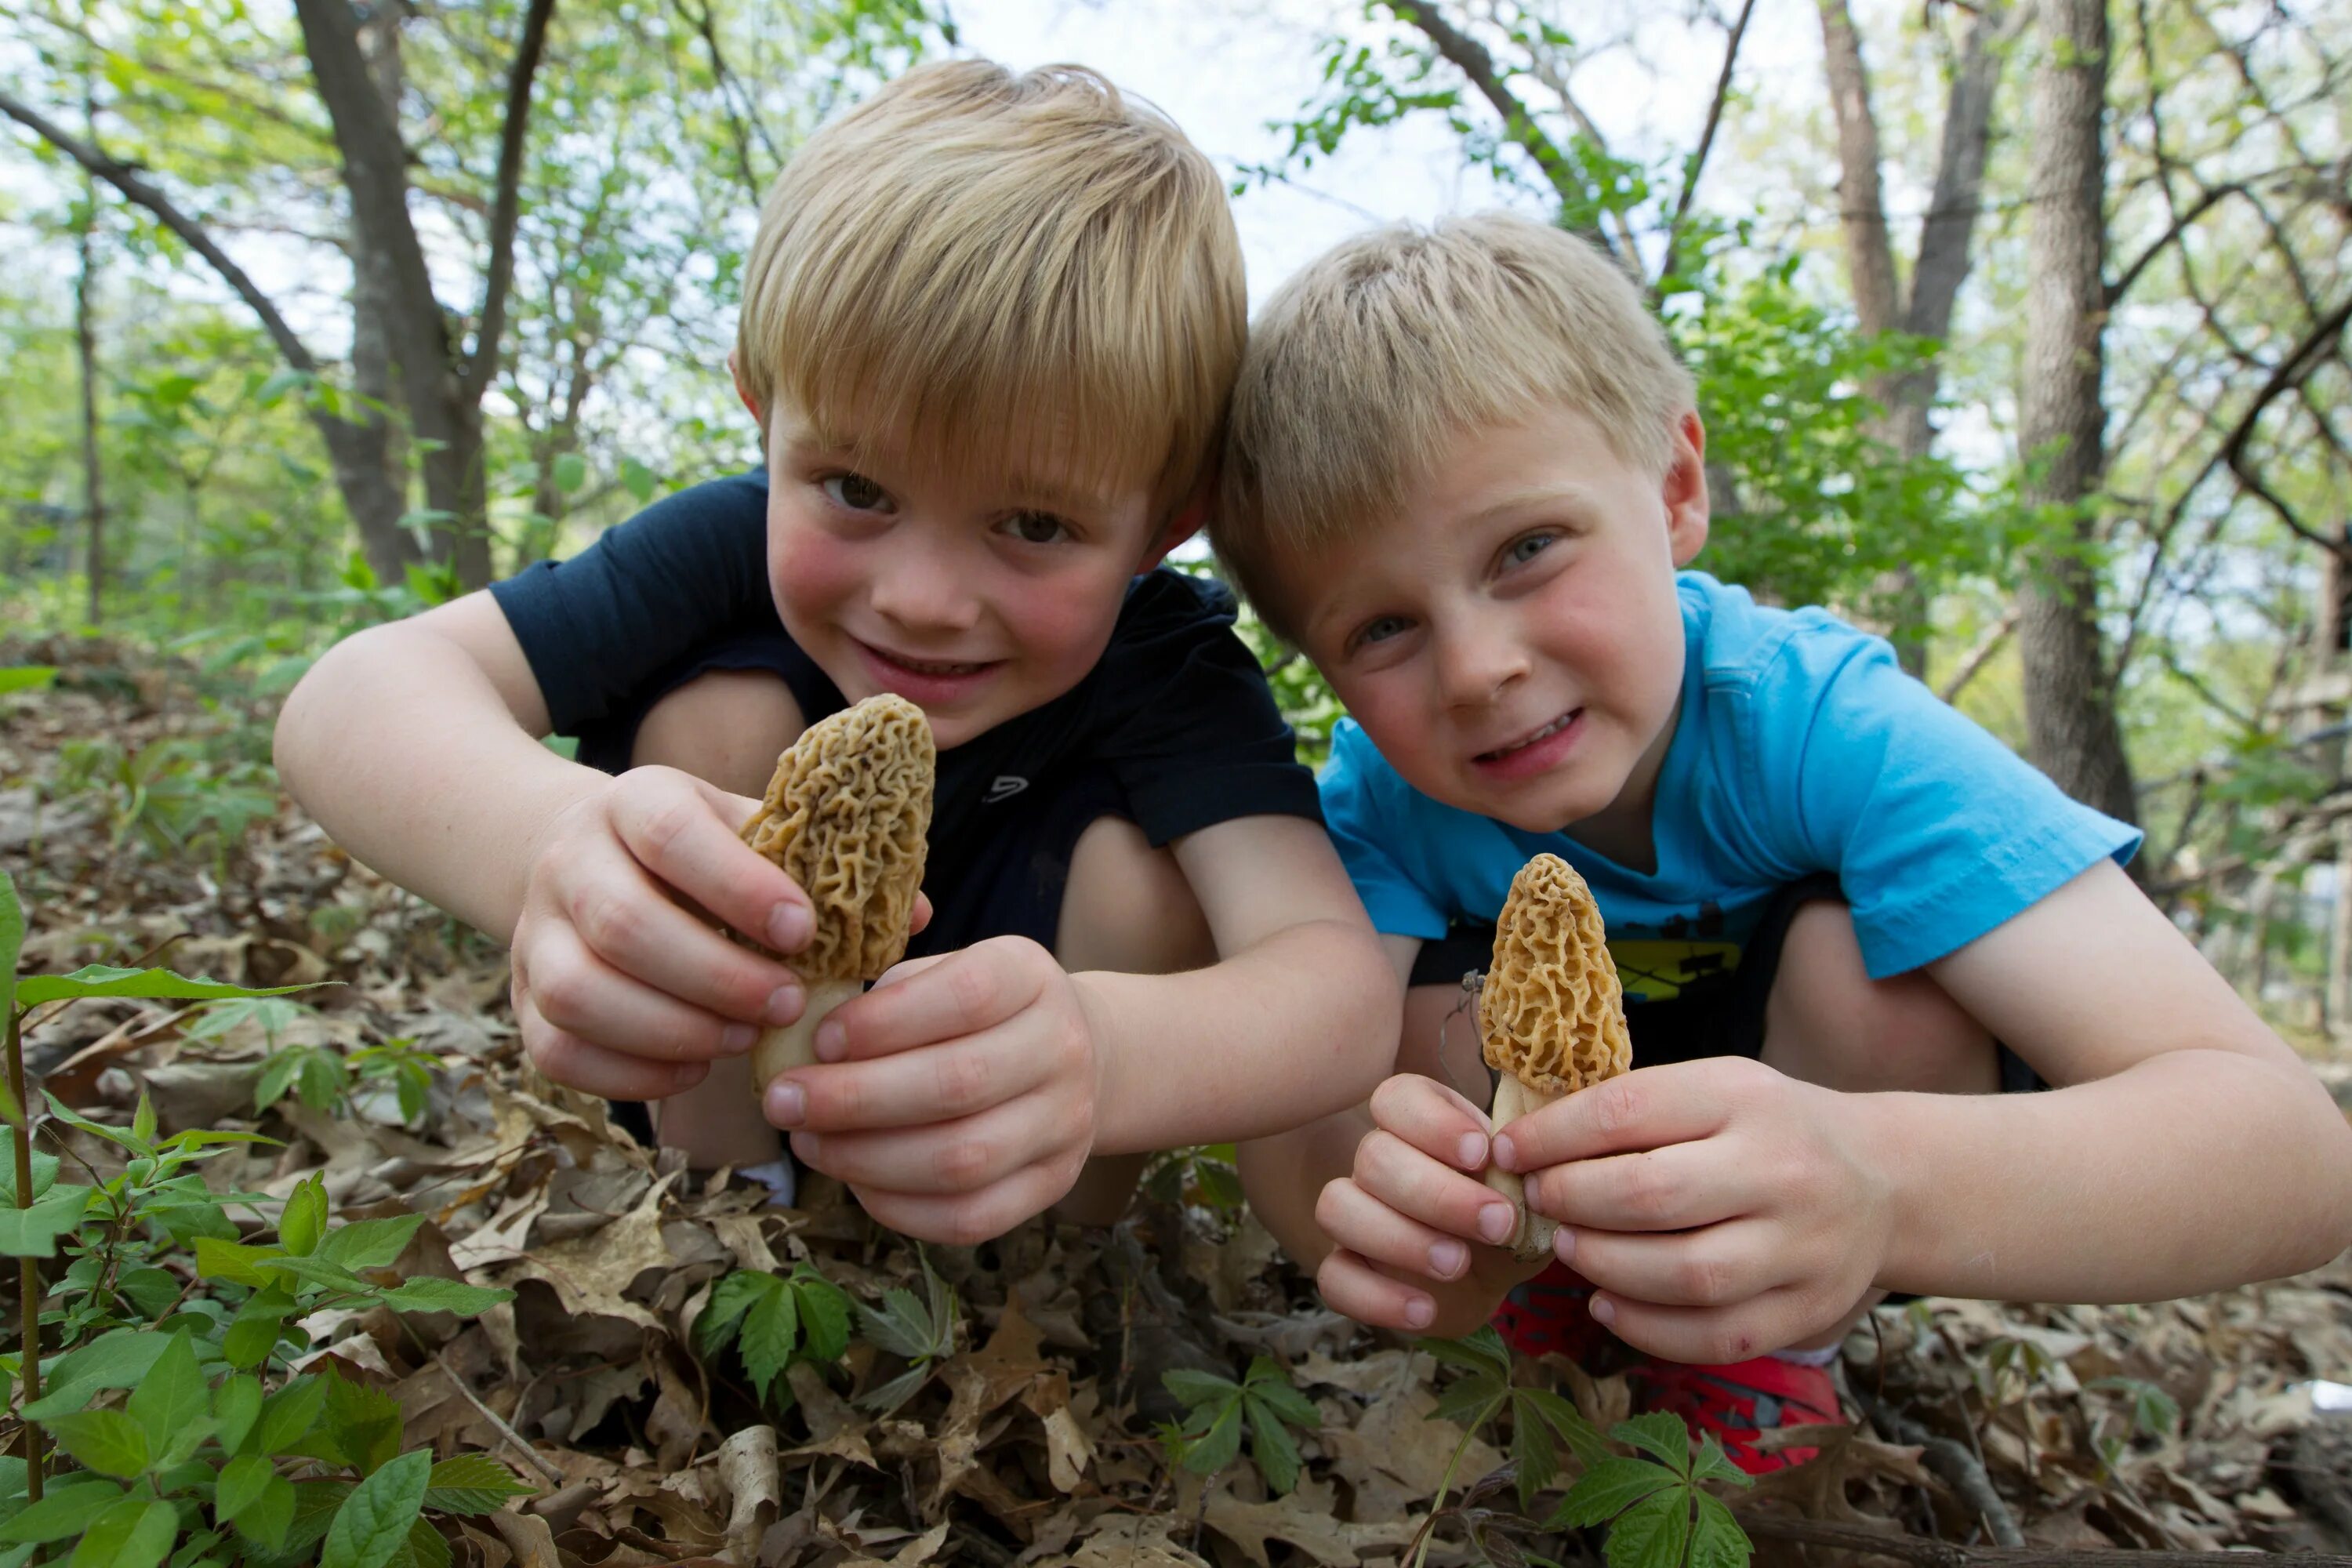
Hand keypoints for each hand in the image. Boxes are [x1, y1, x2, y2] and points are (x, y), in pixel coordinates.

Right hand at [509, 765, 816, 1100]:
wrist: (582, 856)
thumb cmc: (694, 853)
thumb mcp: (746, 832)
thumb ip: (820, 870)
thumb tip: (916, 918)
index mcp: (633, 803)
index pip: (672, 835)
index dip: (738, 888)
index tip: (802, 930)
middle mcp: (570, 862)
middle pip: (623, 925)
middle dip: (716, 977)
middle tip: (786, 1003)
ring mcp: (537, 935)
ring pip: (581, 994)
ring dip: (673, 1030)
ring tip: (741, 1039)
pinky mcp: (523, 999)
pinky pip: (559, 1052)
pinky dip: (631, 1073)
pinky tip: (693, 1070)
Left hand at [767, 935, 1102, 1244]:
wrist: (1075, 1056)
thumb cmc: (977, 1012)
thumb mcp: (943, 972)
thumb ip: (888, 997)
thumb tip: (812, 1048)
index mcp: (1029, 977)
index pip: (965, 996)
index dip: (882, 1023)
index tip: (819, 1041)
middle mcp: (1063, 1048)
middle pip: (959, 1085)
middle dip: (854, 1100)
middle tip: (783, 1103)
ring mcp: (1066, 1124)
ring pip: (962, 1161)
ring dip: (866, 1159)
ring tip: (808, 1142)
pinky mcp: (1053, 1184)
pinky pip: (971, 1217)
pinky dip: (900, 1207)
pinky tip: (855, 1182)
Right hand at [1314, 1075, 1548, 1334]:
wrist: (1490, 1273)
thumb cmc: (1506, 1213)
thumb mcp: (1525, 1188)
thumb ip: (1522, 1173)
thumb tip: (1530, 1167)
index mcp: (1418, 1123)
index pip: (1396, 1098)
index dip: (1432, 1122)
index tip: (1483, 1153)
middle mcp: (1376, 1160)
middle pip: (1373, 1156)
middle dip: (1437, 1193)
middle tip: (1497, 1223)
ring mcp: (1354, 1214)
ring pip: (1337, 1207)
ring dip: (1401, 1238)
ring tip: (1458, 1263)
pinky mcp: (1345, 1269)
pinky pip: (1333, 1277)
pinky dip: (1377, 1297)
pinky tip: (1425, 1309)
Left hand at [1495, 1057, 1892, 1362]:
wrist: (1884, 1181)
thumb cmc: (1768, 1130)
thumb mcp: (1716, 1089)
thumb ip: (1636, 1110)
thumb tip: (1527, 1142)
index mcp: (1744, 1098)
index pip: (1628, 1112)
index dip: (1552, 1136)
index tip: (1507, 1150)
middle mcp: (1780, 1170)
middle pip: (1650, 1196)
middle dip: (1572, 1202)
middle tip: (1539, 1202)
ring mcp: (1801, 1247)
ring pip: (1683, 1274)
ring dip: (1603, 1266)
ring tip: (1569, 1247)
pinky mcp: (1807, 1309)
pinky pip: (1715, 1335)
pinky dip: (1646, 1328)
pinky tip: (1606, 1303)